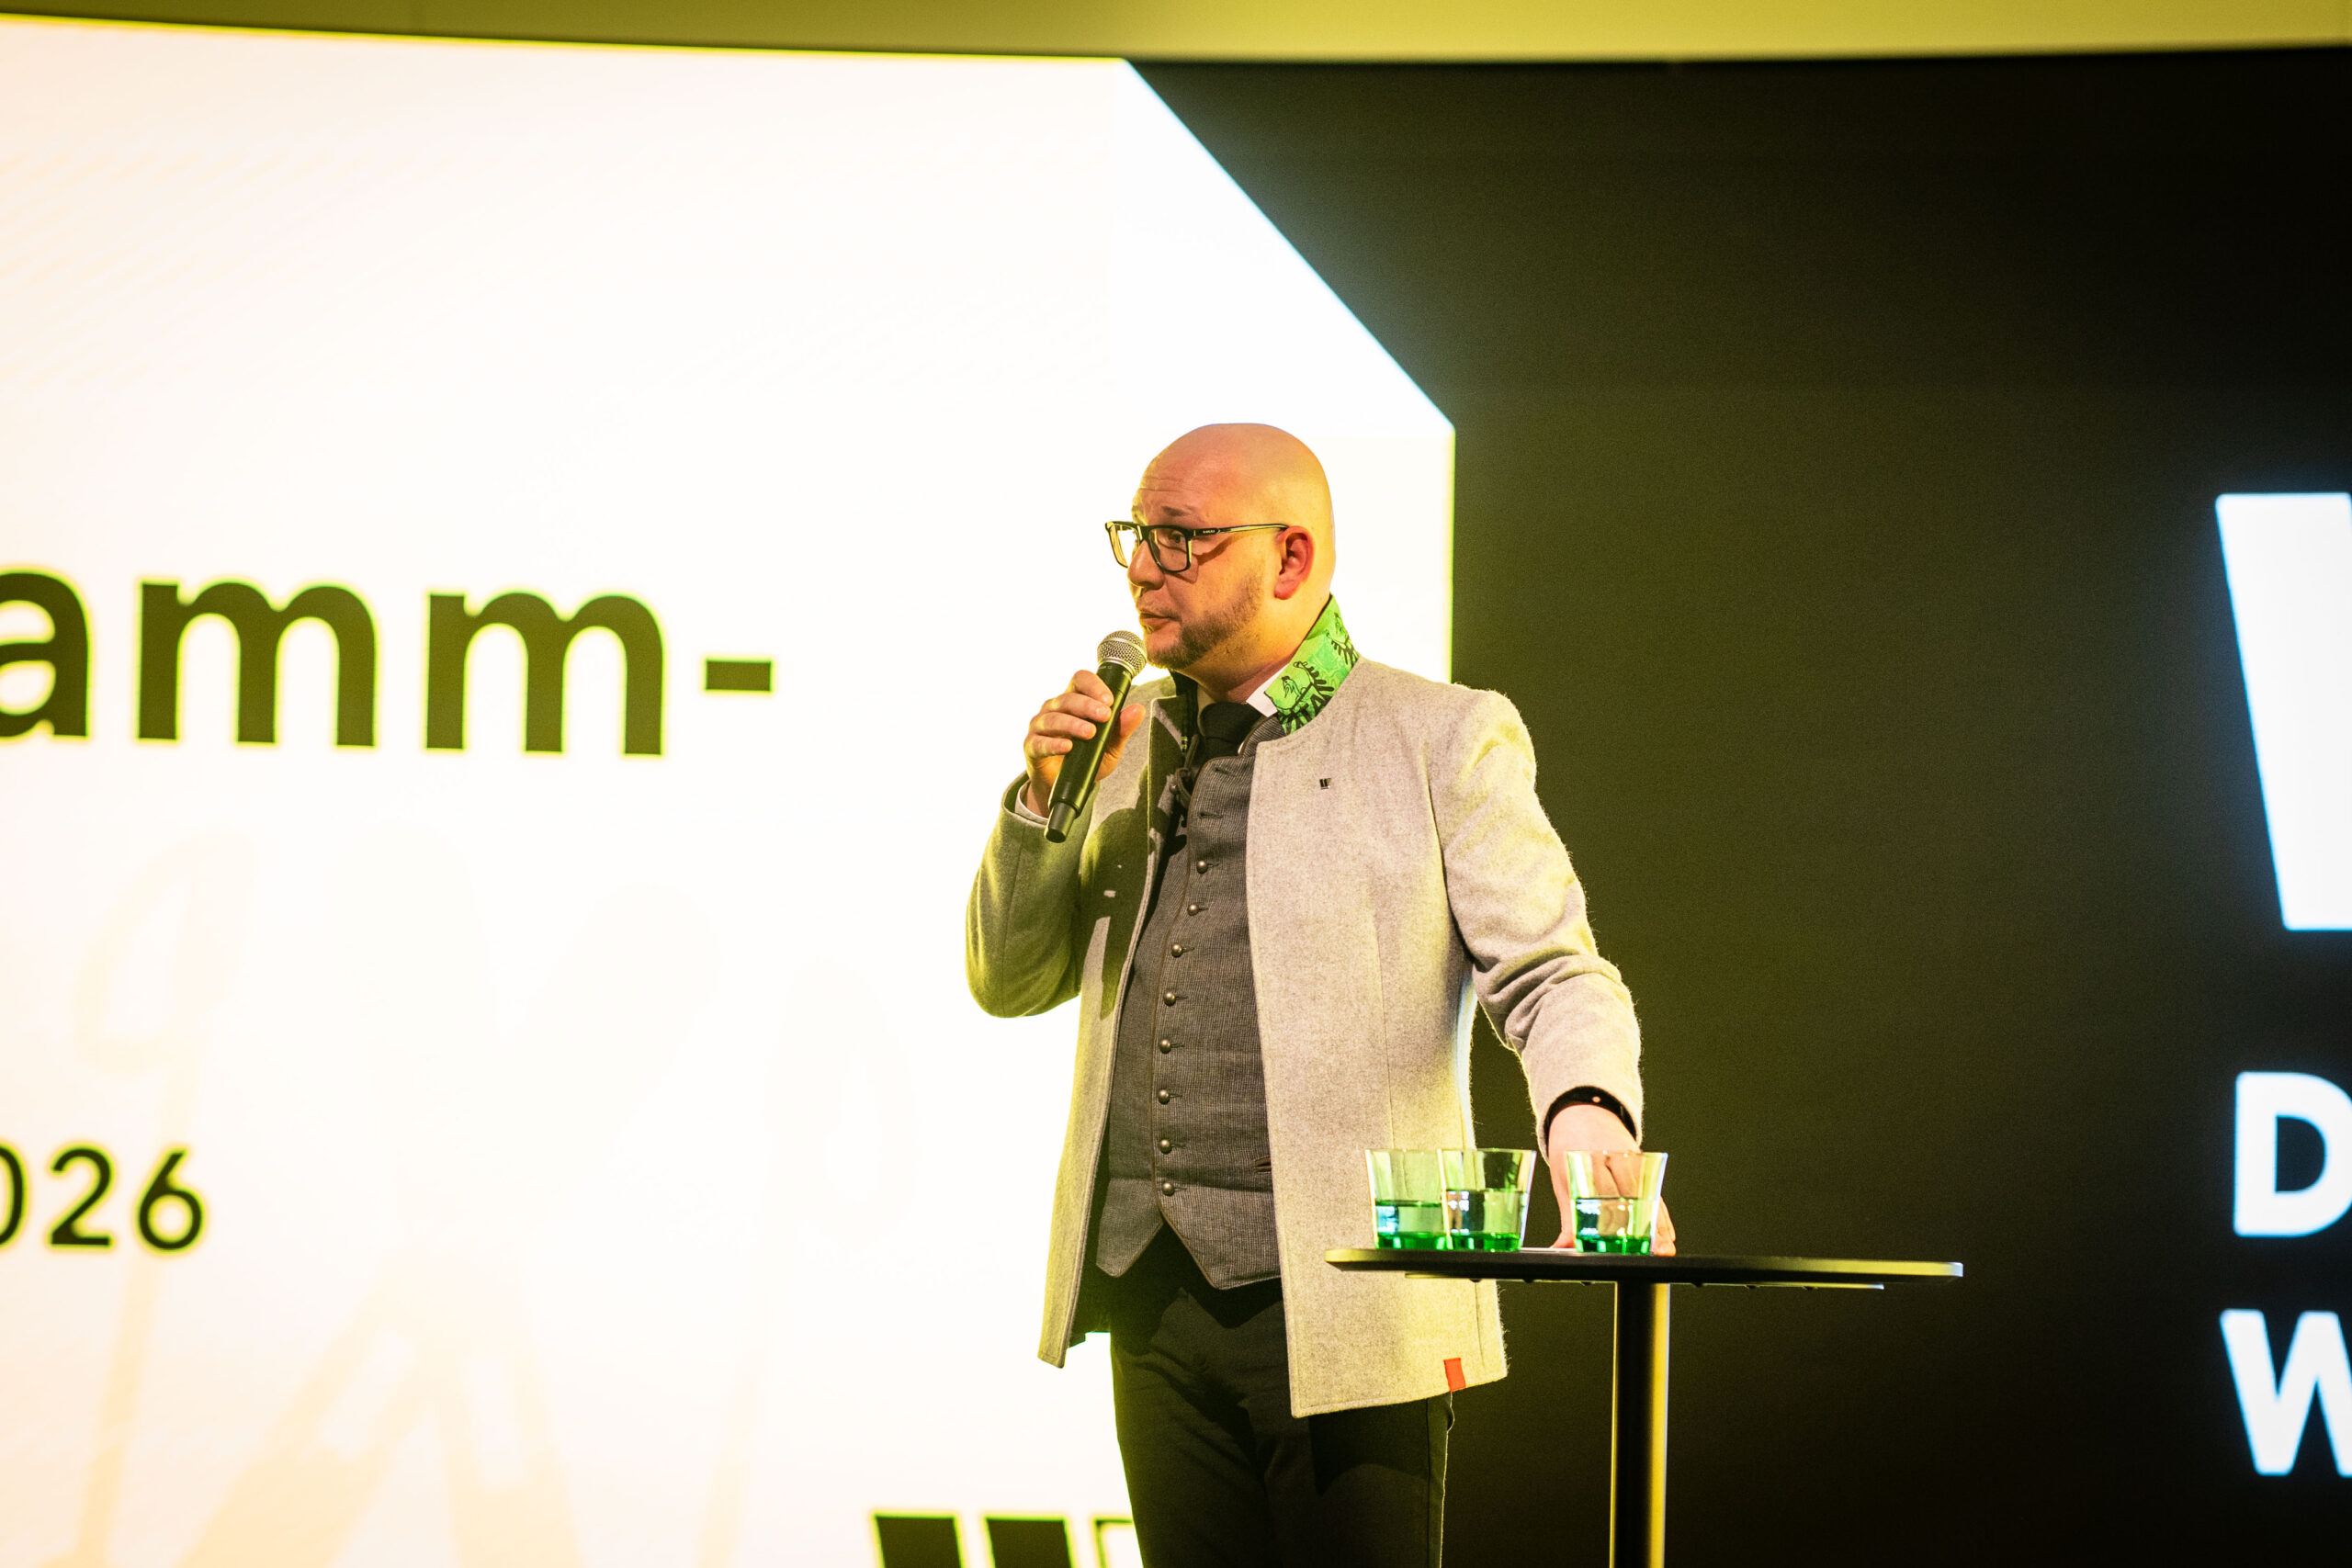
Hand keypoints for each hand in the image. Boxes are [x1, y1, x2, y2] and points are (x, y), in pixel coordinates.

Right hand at [1021, 669, 1144, 817]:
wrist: (1065, 787)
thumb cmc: (1086, 759)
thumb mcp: (1110, 746)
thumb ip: (1122, 728)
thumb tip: (1138, 709)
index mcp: (1073, 701)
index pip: (1080, 680)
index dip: (1094, 686)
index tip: (1109, 700)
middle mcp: (1054, 708)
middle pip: (1068, 698)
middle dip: (1088, 705)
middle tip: (1105, 715)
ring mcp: (1040, 726)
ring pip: (1053, 718)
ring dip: (1073, 724)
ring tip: (1090, 733)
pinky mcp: (1032, 746)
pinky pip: (1040, 742)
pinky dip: (1054, 744)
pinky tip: (1068, 747)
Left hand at [1545, 1103, 1675, 1254]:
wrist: (1584, 1112)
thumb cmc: (1570, 1148)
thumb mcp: (1563, 1180)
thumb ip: (1567, 1218)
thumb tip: (1561, 1248)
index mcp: (1587, 1159)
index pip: (1600, 1195)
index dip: (1608, 1222)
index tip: (1613, 1245)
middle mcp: (1613, 1158)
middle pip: (1630, 1198)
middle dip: (1640, 1227)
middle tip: (1648, 1251)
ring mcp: (1631, 1160)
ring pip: (1647, 1196)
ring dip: (1657, 1225)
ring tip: (1663, 1249)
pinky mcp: (1643, 1165)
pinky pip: (1655, 1192)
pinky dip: (1662, 1214)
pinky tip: (1667, 1234)